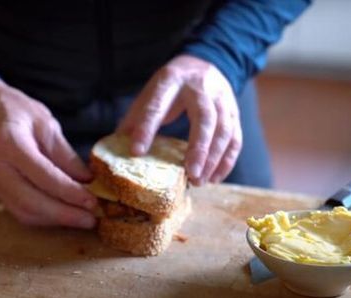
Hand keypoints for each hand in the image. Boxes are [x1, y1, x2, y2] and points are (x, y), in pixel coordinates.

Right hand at [0, 70, 96, 227]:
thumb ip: (65, 154)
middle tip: (91, 219)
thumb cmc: (15, 111)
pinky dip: (44, 217)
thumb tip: (87, 180)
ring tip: (82, 219)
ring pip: (25, 212)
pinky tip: (63, 215)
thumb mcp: (45, 123)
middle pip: (32, 202)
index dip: (70, 192)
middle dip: (65, 214)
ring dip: (56, 220)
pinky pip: (20, 211)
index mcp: (9, 144)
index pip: (43, 176)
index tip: (92, 201)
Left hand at [118, 55, 241, 185]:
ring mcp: (222, 99)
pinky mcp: (234, 112)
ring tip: (200, 181)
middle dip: (199, 148)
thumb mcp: (150, 92)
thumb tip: (114, 146)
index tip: (136, 152)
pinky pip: (235, 138)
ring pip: (225, 129)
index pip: (158, 105)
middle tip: (190, 174)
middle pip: (205, 117)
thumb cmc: (170, 86)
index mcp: (171, 80)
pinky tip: (214, 178)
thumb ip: (135, 117)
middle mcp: (201, 88)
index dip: (146, 128)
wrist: (203, 63)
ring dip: (214, 158)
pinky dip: (227, 160)